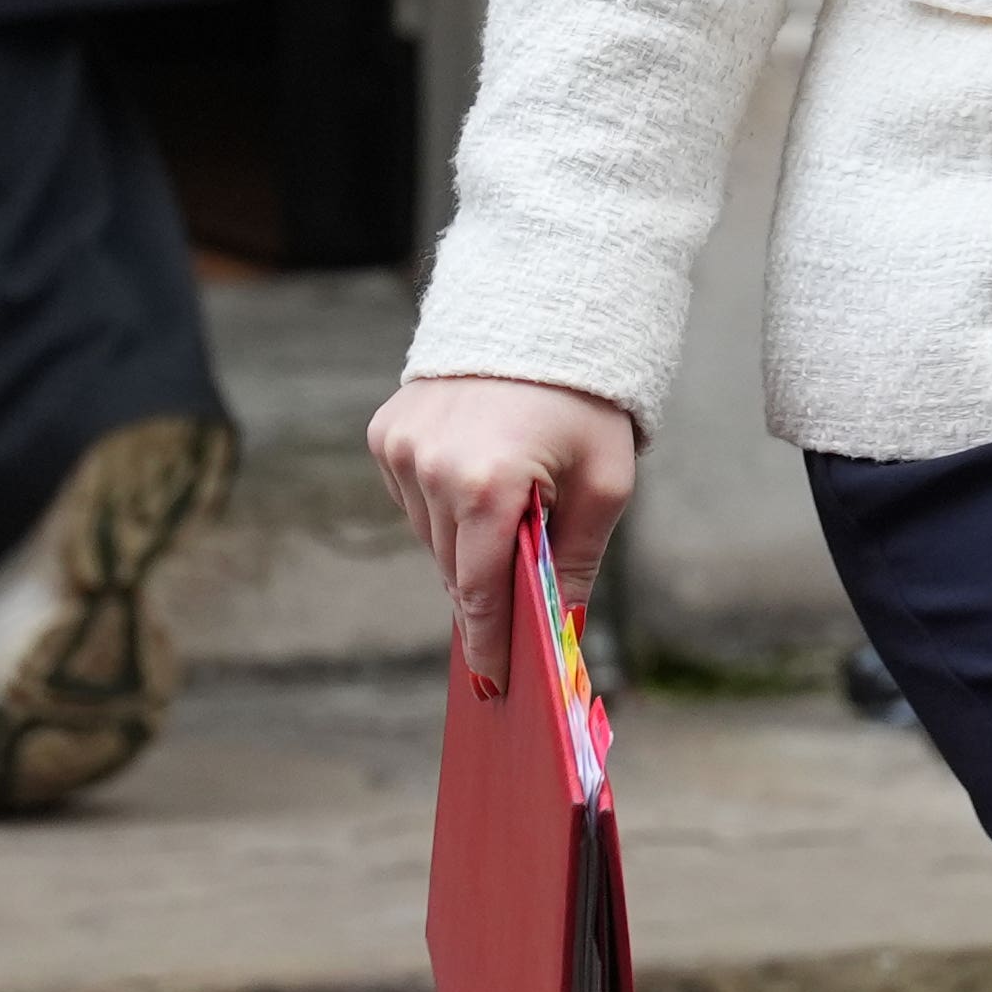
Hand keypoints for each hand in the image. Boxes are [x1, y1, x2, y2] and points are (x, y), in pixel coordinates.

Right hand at [364, 373, 646, 691]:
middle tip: (515, 614)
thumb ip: (575, 560)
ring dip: (465, 543)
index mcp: (488, 485)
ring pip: (429, 536)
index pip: (479, 592)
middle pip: (453, 569)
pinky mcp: (386, 430)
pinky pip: (412, 496)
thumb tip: (560, 628)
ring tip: (508, 517)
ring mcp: (401, 447)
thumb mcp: (605, 483)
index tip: (493, 685)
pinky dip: (443, 504)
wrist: (545, 306)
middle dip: (486, 593)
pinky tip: (479, 478)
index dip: (489, 643)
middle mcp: (431, 467)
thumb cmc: (587, 399)